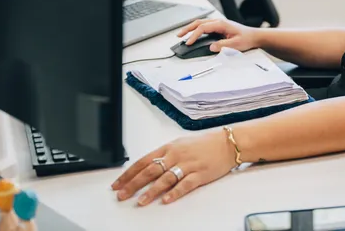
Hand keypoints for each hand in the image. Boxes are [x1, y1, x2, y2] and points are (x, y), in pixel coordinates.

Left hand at [111, 130, 234, 205]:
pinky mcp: (200, 174)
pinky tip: (166, 200)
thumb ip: (164, 155)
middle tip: (122, 195)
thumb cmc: (204, 144)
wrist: (227, 143)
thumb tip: (147, 167)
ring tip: (140, 201)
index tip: (117, 184)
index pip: (143, 161)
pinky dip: (174, 193)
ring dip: (151, 191)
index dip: (128, 173)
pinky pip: (185, 184)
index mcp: (169, 147)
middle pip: (150, 170)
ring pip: (165, 179)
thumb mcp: (180, 144)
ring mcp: (188, 165)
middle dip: (133, 184)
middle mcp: (176, 155)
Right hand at [176, 18, 260, 52]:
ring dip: (191, 28)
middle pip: (199, 22)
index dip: (194, 35)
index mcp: (221, 24)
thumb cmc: (247, 38)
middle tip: (178, 36)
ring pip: (201, 23)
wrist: (254, 36)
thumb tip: (211, 47)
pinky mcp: (219, 27)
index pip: (203, 28)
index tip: (188, 43)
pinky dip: (197, 29)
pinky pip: (205, 26)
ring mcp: (218, 23)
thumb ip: (223, 46)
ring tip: (182, 34)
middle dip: (187, 28)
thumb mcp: (235, 44)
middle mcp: (219, 22)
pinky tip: (193, 34)